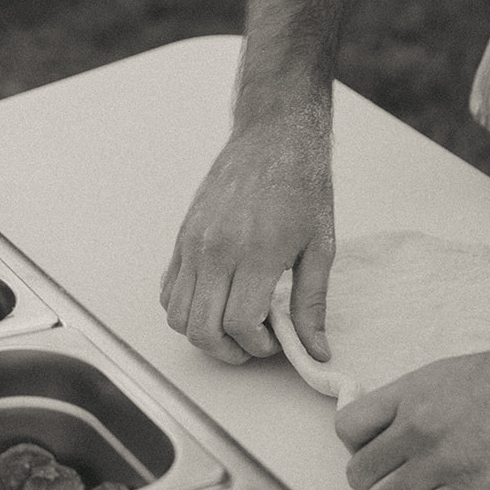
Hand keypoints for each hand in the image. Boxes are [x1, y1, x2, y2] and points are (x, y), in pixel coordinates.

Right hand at [161, 117, 333, 363]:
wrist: (274, 139)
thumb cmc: (302, 187)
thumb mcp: (321, 247)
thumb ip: (312, 303)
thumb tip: (315, 349)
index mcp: (257, 253)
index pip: (239, 324)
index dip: (258, 346)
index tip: (276, 340)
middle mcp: (217, 250)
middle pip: (201, 328)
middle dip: (228, 351)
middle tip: (254, 344)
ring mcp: (194, 244)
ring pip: (177, 315)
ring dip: (204, 334)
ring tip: (234, 326)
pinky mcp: (182, 237)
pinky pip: (168, 290)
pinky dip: (185, 309)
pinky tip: (216, 302)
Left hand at [335, 328, 489, 489]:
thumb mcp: (459, 372)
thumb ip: (423, 401)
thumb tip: (402, 432)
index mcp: (414, 390)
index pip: (347, 428)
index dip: (361, 447)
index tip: (385, 454)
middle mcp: (418, 424)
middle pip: (360, 474)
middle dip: (379, 485)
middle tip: (406, 488)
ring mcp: (442, 460)